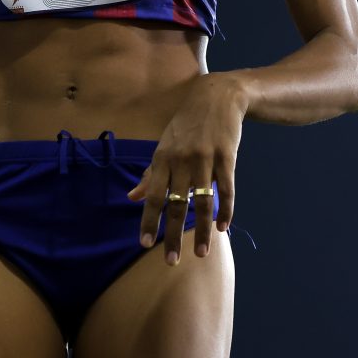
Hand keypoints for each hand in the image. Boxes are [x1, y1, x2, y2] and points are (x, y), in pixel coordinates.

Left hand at [126, 72, 247, 265]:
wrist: (217, 96)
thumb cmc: (186, 124)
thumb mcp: (164, 144)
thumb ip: (150, 173)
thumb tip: (132, 197)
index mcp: (163, 157)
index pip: (154, 195)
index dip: (149, 220)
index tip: (145, 244)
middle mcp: (182, 159)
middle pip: (176, 203)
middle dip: (172, 234)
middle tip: (170, 261)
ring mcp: (205, 158)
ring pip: (202, 201)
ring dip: (201, 230)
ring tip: (201, 254)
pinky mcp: (226, 157)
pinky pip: (226, 189)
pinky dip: (225, 210)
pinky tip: (222, 227)